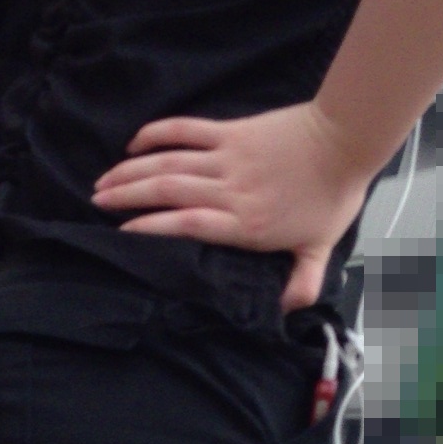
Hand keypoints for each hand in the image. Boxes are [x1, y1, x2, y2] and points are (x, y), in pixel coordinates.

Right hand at [91, 101, 372, 312]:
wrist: (345, 141)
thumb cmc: (332, 197)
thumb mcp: (320, 250)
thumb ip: (301, 284)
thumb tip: (283, 313)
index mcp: (245, 224)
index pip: (187, 224)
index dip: (150, 227)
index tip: (122, 233)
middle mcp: (229, 191)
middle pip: (167, 192)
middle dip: (127, 197)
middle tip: (97, 203)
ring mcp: (227, 158)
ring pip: (169, 163)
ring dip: (132, 171)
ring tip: (104, 181)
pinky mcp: (230, 132)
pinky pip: (187, 130)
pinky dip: (157, 134)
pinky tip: (135, 143)